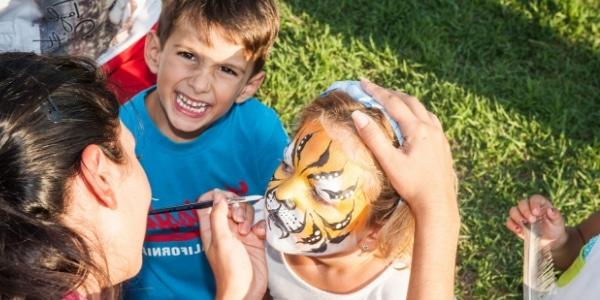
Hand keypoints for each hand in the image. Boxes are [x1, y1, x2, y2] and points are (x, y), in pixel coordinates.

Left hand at [197, 190, 266, 299]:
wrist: (246, 289)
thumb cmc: (230, 268)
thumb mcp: (222, 240)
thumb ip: (218, 216)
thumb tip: (218, 195)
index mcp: (211, 229)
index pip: (207, 204)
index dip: (216, 196)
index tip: (226, 197)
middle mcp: (225, 229)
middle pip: (230, 205)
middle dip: (237, 207)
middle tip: (238, 220)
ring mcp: (240, 234)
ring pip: (245, 213)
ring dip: (248, 218)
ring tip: (248, 233)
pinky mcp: (255, 239)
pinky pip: (258, 223)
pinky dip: (260, 226)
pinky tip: (259, 236)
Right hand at [353, 79, 457, 213]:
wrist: (438, 204)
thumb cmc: (412, 185)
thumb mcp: (389, 162)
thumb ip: (373, 137)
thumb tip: (357, 115)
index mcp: (417, 129)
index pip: (393, 103)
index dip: (376, 91)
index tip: (362, 83)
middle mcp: (431, 128)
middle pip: (409, 101)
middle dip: (391, 93)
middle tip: (374, 90)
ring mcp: (439, 136)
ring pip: (422, 109)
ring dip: (405, 102)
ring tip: (393, 100)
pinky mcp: (443, 146)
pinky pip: (430, 120)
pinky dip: (417, 113)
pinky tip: (414, 120)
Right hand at [506, 194, 567, 249]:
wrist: (549, 240)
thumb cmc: (554, 228)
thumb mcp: (558, 222)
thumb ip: (556, 215)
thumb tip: (550, 210)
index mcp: (540, 203)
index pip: (534, 198)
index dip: (534, 204)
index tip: (536, 212)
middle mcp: (528, 207)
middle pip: (521, 203)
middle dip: (525, 211)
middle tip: (532, 220)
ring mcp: (521, 215)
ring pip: (513, 211)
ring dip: (517, 217)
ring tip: (524, 224)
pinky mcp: (516, 224)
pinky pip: (509, 222)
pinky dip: (512, 225)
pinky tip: (519, 230)